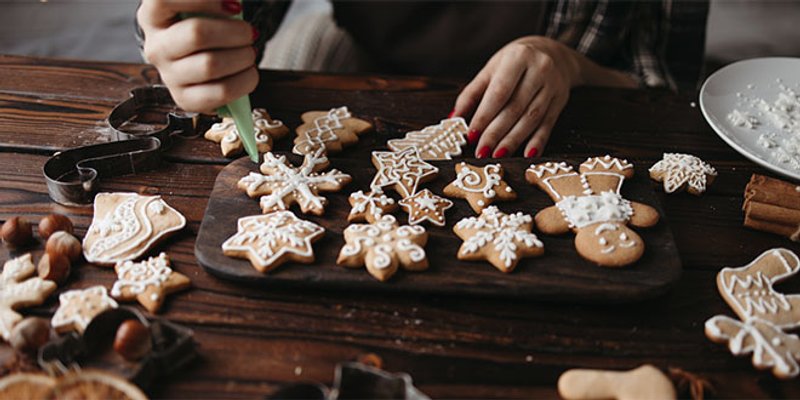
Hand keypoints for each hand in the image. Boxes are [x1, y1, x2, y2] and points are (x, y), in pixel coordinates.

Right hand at [137, 0, 258, 112]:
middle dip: (235, 32)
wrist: (201, 58)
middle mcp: (156, 47)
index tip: (235, 6)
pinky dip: (244, 81)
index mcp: (153, 16)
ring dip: (243, 57)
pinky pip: (220, 92)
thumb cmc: (206, 26)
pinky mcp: (185, 99)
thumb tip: (234, 7)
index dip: (204, 0)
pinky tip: (248, 72)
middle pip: (196, 34)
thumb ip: (216, 4)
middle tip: (249, 32)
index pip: (163, 0)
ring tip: (249, 52)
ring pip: (210, 65)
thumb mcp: (206, 9)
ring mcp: (168, 76)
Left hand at [453, 36, 581, 157]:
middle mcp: (539, 70)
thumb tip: (455, 118)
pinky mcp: (560, 101)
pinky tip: (527, 154)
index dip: (484, 116)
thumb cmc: (515, 62)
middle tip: (482, 151)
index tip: (471, 135)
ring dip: (514, 140)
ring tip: (498, 154)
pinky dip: (538, 141)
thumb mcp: (492, 69)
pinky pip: (548, 124)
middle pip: (515, 108)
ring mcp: (552, 86)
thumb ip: (472, 93)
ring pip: (531, 118)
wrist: (552, 52)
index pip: (499, 92)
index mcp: (518, 57)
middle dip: (496, 133)